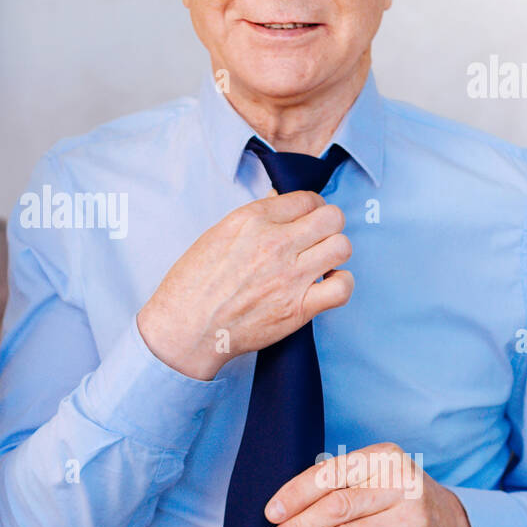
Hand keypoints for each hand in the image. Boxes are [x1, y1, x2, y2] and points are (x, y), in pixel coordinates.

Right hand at [136, 190, 351, 379]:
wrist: (185, 328)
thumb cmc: (192, 285)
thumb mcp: (216, 235)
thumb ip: (253, 220)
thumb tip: (280, 205)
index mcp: (252, 221)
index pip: (305, 198)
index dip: (311, 207)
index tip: (307, 218)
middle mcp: (275, 244)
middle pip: (332, 217)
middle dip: (327, 225)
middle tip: (317, 238)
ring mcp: (290, 277)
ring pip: (342, 247)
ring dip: (334, 253)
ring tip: (320, 262)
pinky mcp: (299, 309)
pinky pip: (342, 287)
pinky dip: (340, 284)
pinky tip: (325, 285)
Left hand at [262, 442, 473, 526]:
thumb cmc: (398, 497)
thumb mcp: (375, 475)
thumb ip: (337, 483)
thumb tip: (285, 507)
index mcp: (385, 458)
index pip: (330, 474)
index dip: (296, 494)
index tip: (272, 512)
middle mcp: (401, 486)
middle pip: (336, 507)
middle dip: (298, 526)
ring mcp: (410, 521)